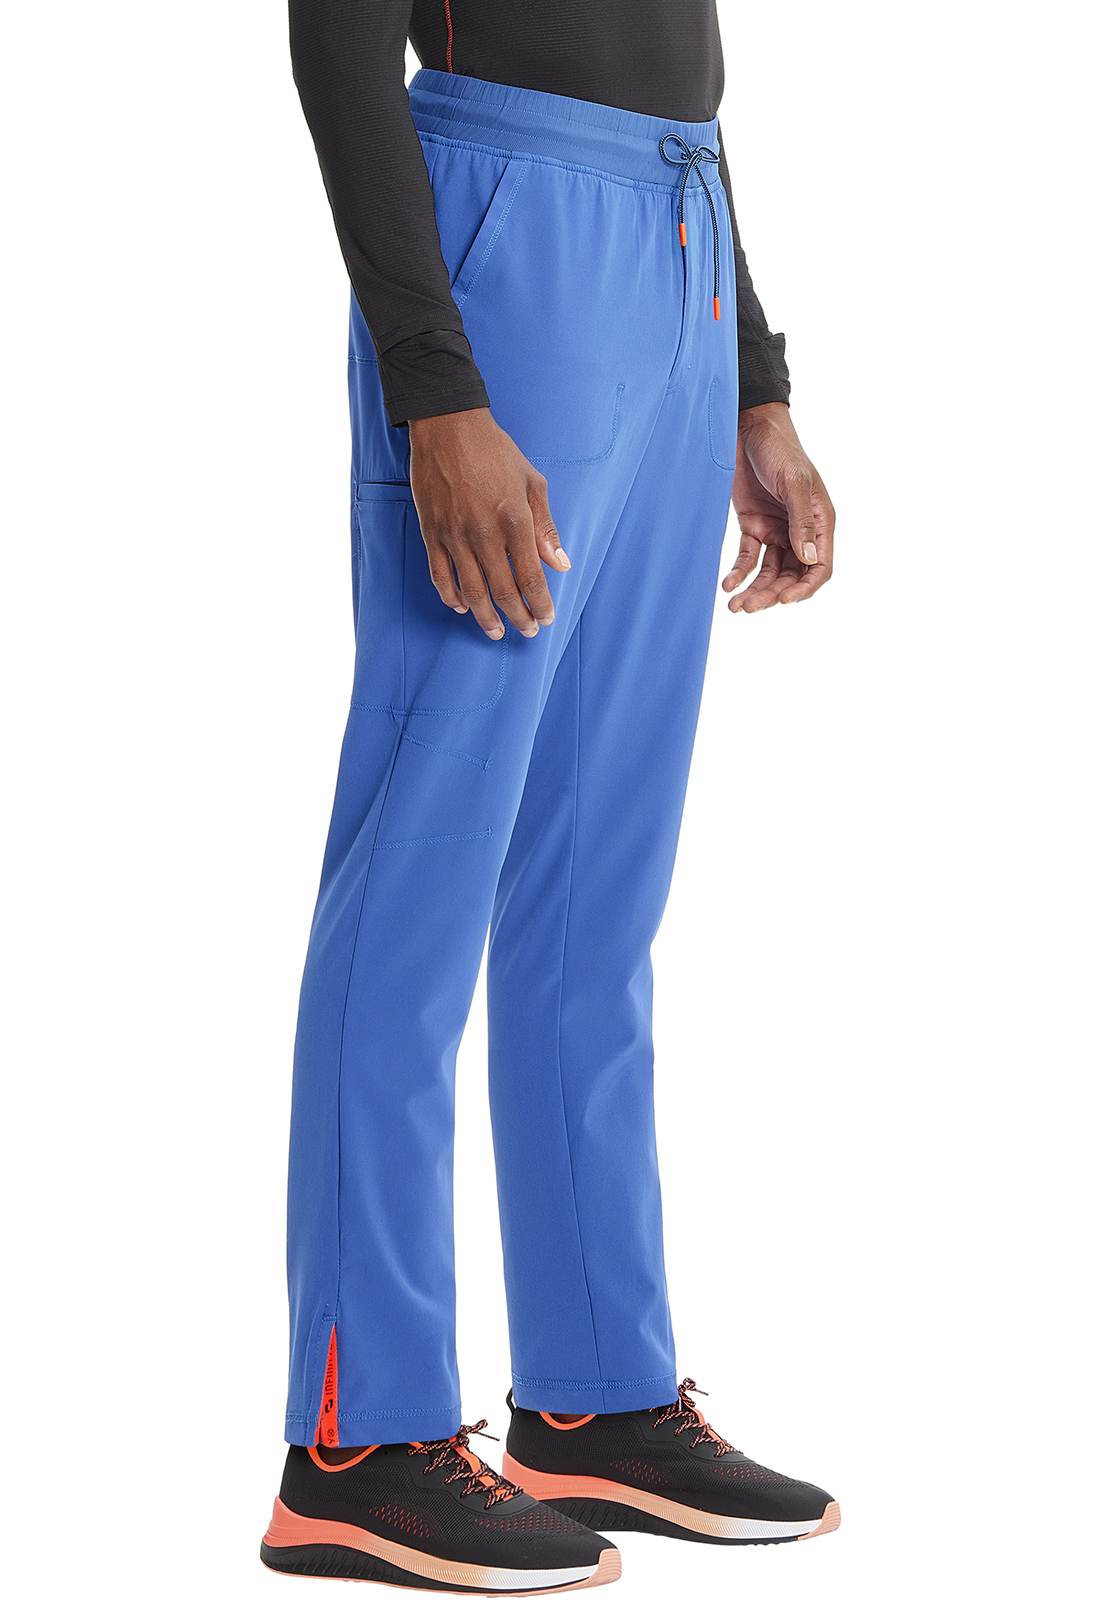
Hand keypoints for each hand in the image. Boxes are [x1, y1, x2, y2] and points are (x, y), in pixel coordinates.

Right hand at [408, 408, 569, 639]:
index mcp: (515, 520)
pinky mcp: (433, 532)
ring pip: (471, 591)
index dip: (540, 604)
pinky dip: (451, 597)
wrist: (448, 426)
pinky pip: (440, 576)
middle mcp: (484, 533)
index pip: (531, 577)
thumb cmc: (495, 451)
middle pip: (503, 591)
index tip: (545, 618)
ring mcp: (455, 535)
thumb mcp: (532, 482)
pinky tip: (463, 607)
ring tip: (497, 631)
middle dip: (518, 617)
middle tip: (527, 631)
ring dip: (486, 617)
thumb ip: (546, 526)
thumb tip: (560, 564)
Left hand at [722, 403, 834, 612]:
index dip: (804, 588)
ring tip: (736, 606)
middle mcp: (800, 530)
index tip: (784, 600)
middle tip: (748, 607)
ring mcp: (776, 530)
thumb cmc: (779, 448)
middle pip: (791, 576)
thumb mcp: (795, 482)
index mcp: (820, 521)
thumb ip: (802, 520)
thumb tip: (809, 559)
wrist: (748, 427)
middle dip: (772, 594)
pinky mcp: (753, 526)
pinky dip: (739, 573)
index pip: (819, 567)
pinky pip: (748, 558)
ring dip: (754, 590)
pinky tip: (727, 584)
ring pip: (769, 572)